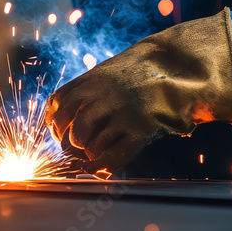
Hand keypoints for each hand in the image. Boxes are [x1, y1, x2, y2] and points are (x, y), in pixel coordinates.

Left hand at [45, 9, 231, 172]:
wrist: (177, 64)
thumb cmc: (138, 72)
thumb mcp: (105, 73)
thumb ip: (84, 91)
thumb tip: (64, 117)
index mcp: (87, 82)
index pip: (55, 108)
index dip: (55, 125)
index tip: (60, 132)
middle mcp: (98, 98)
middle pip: (69, 132)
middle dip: (70, 146)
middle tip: (78, 149)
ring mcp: (118, 114)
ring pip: (87, 146)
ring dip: (89, 154)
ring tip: (96, 152)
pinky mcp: (139, 129)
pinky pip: (112, 157)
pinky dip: (104, 166)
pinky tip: (104, 167)